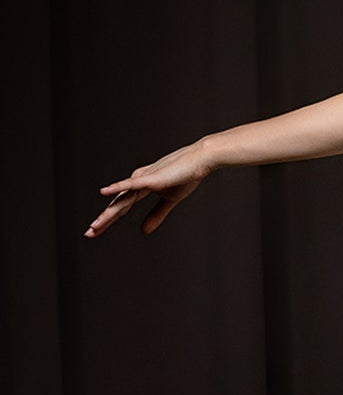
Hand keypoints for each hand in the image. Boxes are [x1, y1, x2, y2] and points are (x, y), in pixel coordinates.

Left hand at [84, 140, 213, 238]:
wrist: (200, 161)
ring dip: (108, 213)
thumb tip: (143, 231)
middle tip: (89, 233)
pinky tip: (104, 192)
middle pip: (117, 204)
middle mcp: (137, 182)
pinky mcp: (150, 177)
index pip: (122, 206)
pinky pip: (131, 184)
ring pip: (121, 199)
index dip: (109, 219)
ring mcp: (142, 179)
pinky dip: (117, 187)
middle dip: (104, 220)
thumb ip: (156, 214)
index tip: (96, 231)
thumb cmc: (187, 176)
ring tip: (95, 226)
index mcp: (141, 187)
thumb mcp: (170, 200)